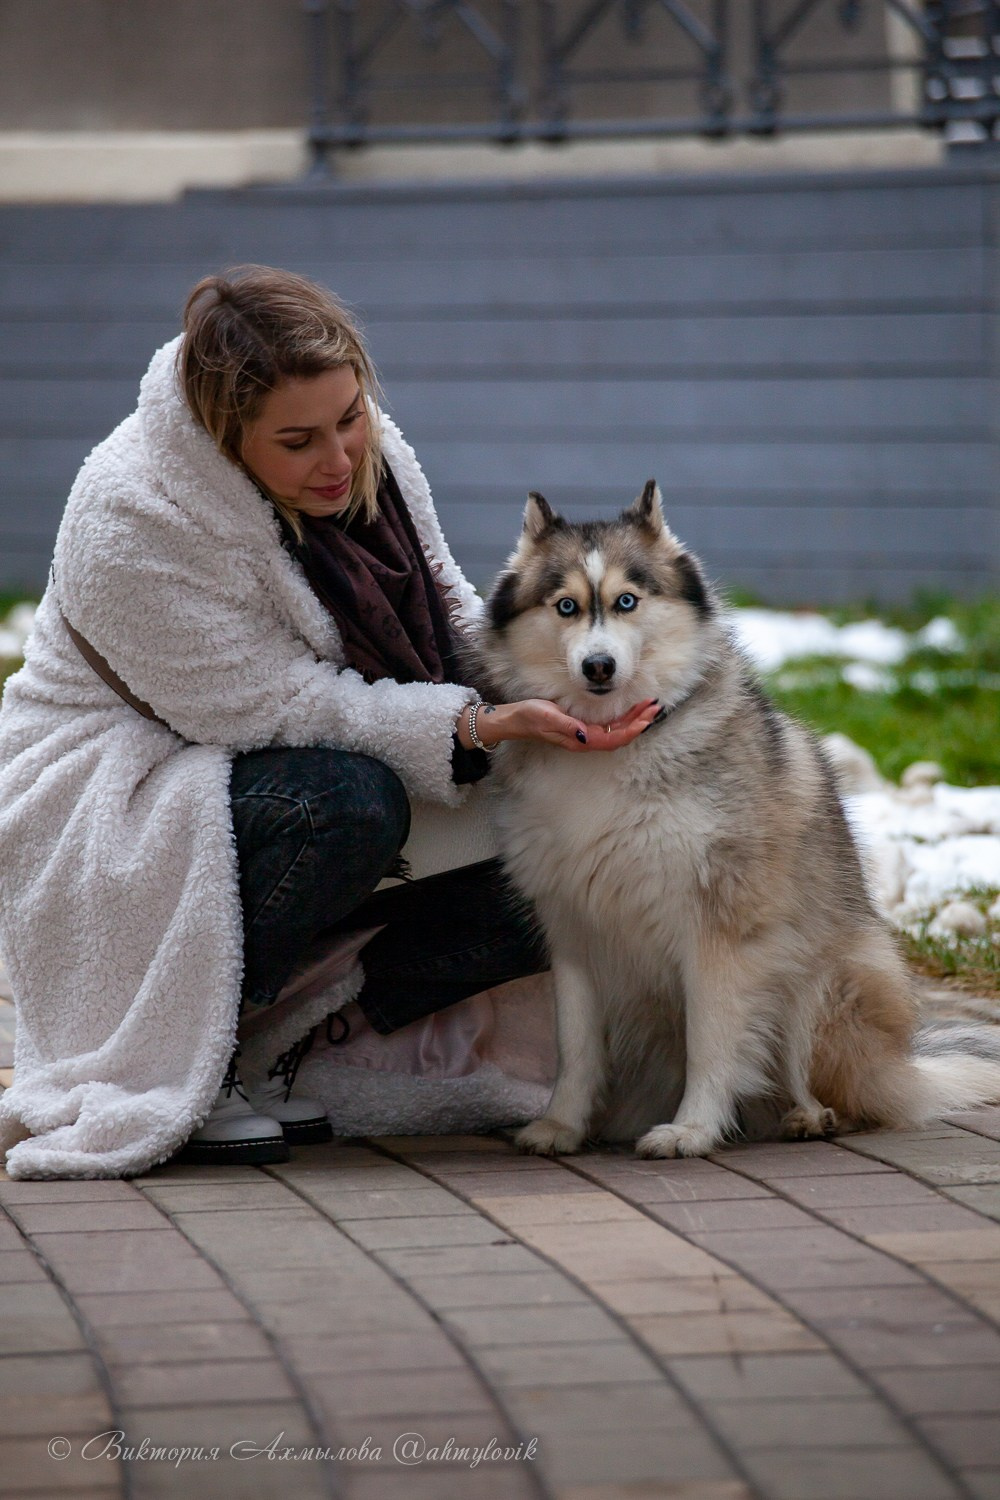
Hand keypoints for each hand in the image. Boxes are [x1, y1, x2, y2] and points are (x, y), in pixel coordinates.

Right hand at [455, 698, 659, 752]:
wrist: (515, 720)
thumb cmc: (529, 717)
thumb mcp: (546, 717)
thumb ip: (566, 726)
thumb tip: (586, 735)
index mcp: (580, 739)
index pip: (614, 738)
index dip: (633, 729)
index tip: (647, 717)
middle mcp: (586, 740)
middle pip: (621, 736)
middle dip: (640, 722)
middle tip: (656, 706)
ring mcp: (585, 736)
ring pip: (617, 731)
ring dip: (634, 720)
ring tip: (649, 707)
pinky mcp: (582, 728)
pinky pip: (609, 727)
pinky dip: (623, 719)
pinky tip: (630, 711)